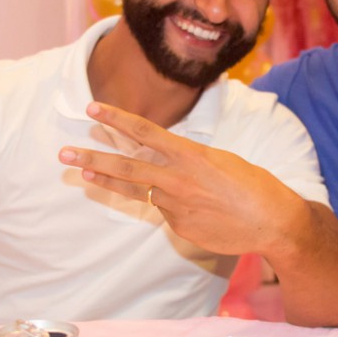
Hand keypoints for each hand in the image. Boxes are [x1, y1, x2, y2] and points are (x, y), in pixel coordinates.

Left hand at [58, 102, 305, 255]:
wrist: (273, 221)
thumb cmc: (254, 185)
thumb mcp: (220, 161)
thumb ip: (187, 161)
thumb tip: (164, 169)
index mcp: (190, 155)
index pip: (145, 132)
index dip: (116, 119)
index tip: (92, 109)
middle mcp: (178, 179)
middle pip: (126, 166)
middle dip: (91, 157)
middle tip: (63, 152)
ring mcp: (175, 206)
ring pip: (143, 191)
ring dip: (113, 182)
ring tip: (82, 174)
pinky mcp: (179, 227)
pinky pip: (168, 213)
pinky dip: (176, 208)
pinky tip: (201, 211)